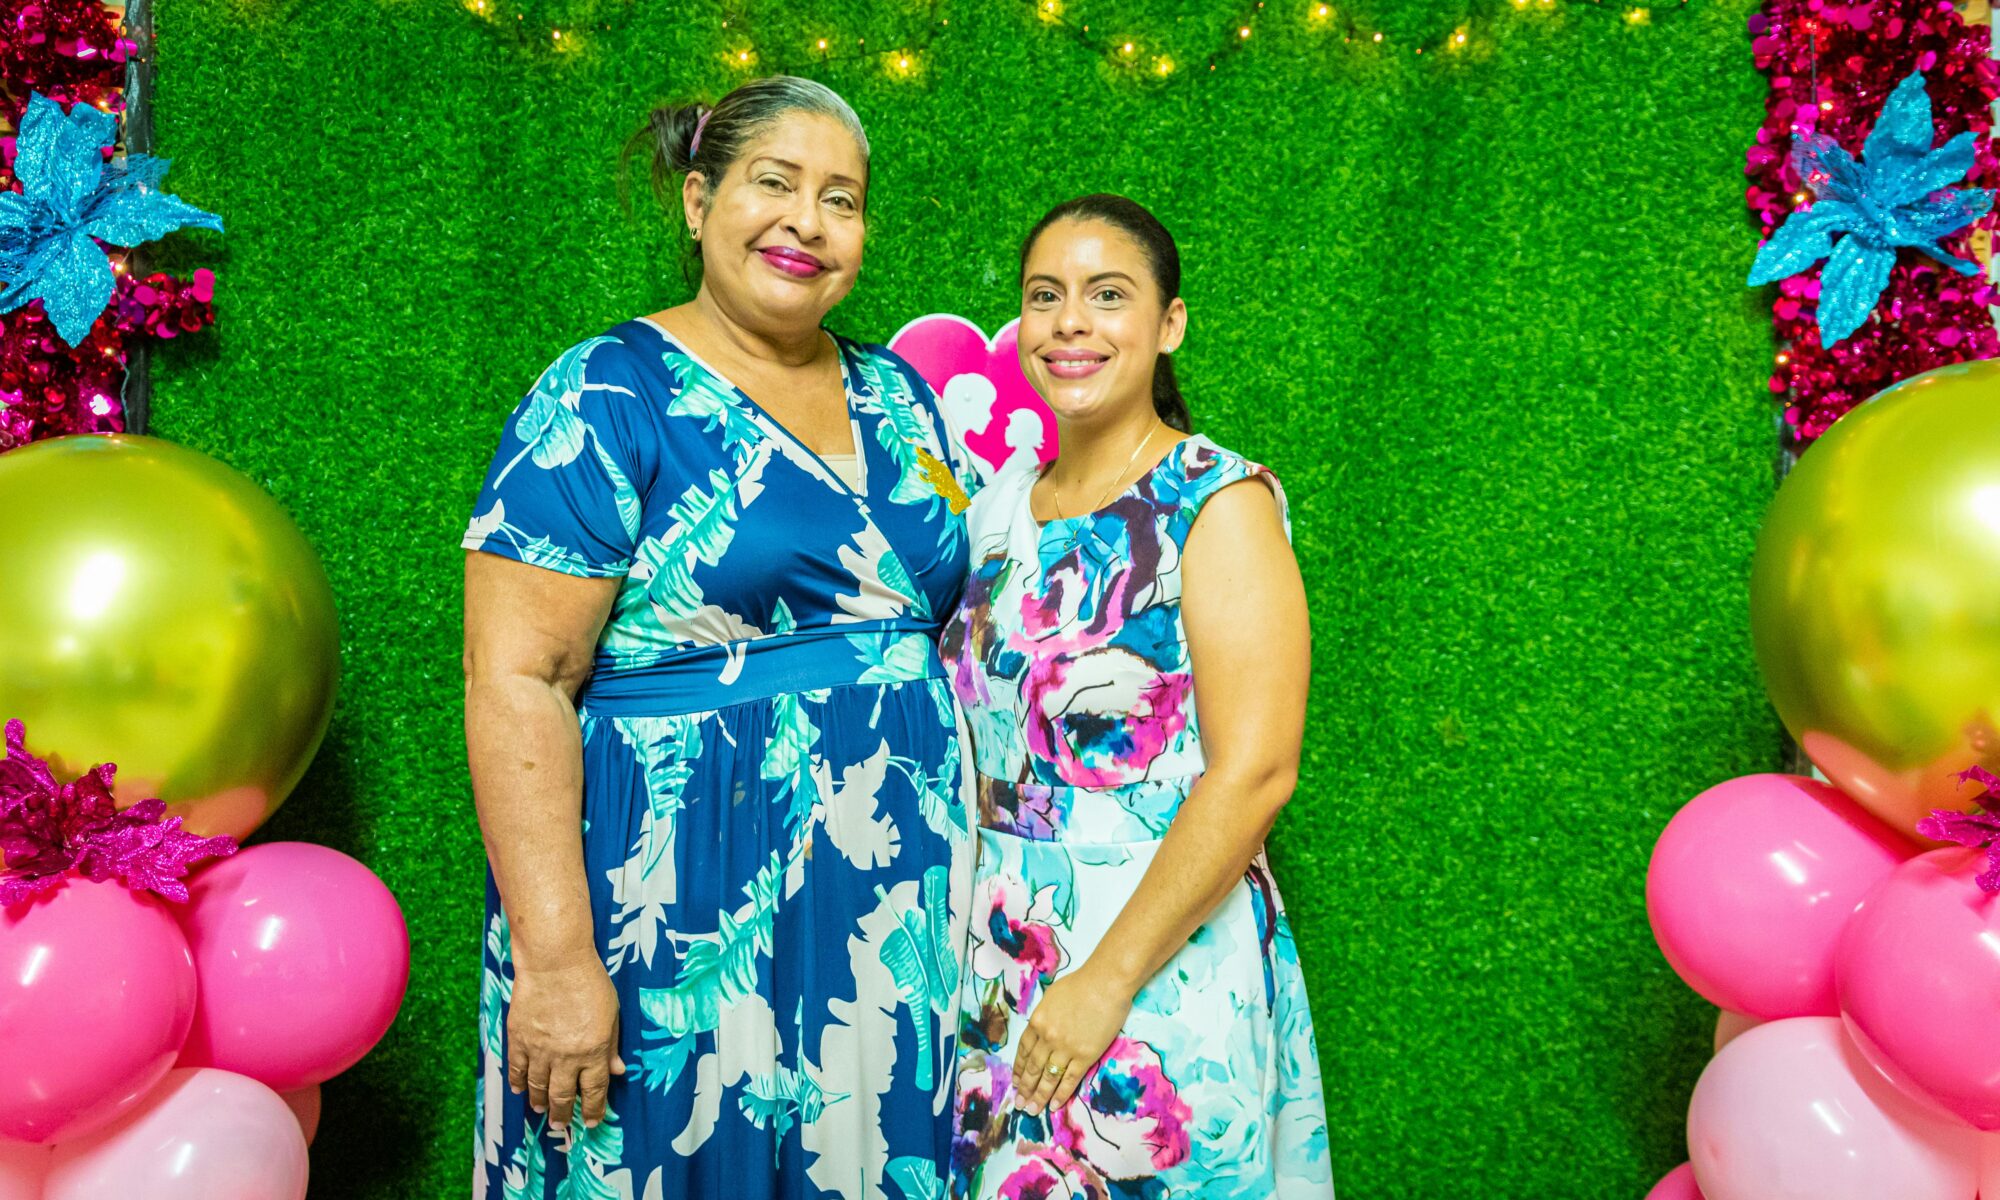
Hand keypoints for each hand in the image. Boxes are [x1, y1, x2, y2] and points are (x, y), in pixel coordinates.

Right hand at [506, 956, 625, 1131]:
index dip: (593, 1109)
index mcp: (594, 1051)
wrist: (554, 962)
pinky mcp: (519, 1039)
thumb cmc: (589, 982)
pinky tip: (519, 1090)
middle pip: (563, 1095)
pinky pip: (516, 1068)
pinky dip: (517, 1082)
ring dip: (540, 1102)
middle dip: (563, 1115)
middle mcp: (567, 1056)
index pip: (594, 1090)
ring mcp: (540, 1050)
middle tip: (562, 1125)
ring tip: (542, 1111)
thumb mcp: (612, 1014)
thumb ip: (612, 1045)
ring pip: (538, 1087)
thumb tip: (618, 1071)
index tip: (591, 1122)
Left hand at [1011, 963, 1136, 1116]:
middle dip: (1025, 1088)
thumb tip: (1042, 1031)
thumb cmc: (1081, 984)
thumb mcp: (1052, 997)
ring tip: (1032, 1110)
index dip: (1019, 1069)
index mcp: (1037, 1022)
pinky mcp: (1085, 1056)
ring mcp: (1065, 1049)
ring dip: (1039, 1096)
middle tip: (1020, 1103)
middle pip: (1033, 1068)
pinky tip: (1054, 1106)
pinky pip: (1069, 1080)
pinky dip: (1060, 1094)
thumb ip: (1044, 1017)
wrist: (1106, 984)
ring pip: (1048, 1078)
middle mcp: (1047, 1038)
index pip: (1023, 1051)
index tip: (1016, 1082)